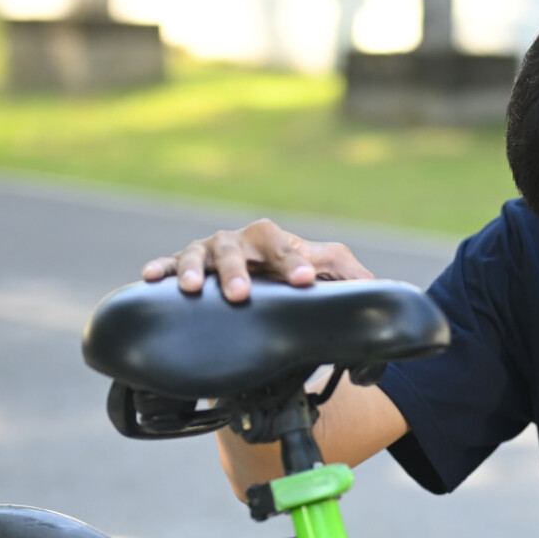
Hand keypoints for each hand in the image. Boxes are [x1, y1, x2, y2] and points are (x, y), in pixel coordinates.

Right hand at [141, 218, 373, 301]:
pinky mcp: (183, 269)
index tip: (304, 281)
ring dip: (196, 269)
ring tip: (194, 289)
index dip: (295, 262)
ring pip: (200, 254)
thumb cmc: (294, 282)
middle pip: (239, 247)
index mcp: (277, 243)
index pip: (288, 248)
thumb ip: (353, 280)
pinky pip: (167, 266)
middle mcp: (241, 245)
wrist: (260, 294)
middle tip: (242, 293)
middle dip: (238, 268)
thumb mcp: (328, 279)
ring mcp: (209, 255)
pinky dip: (160, 269)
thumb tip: (387, 292)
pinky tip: (150, 278)